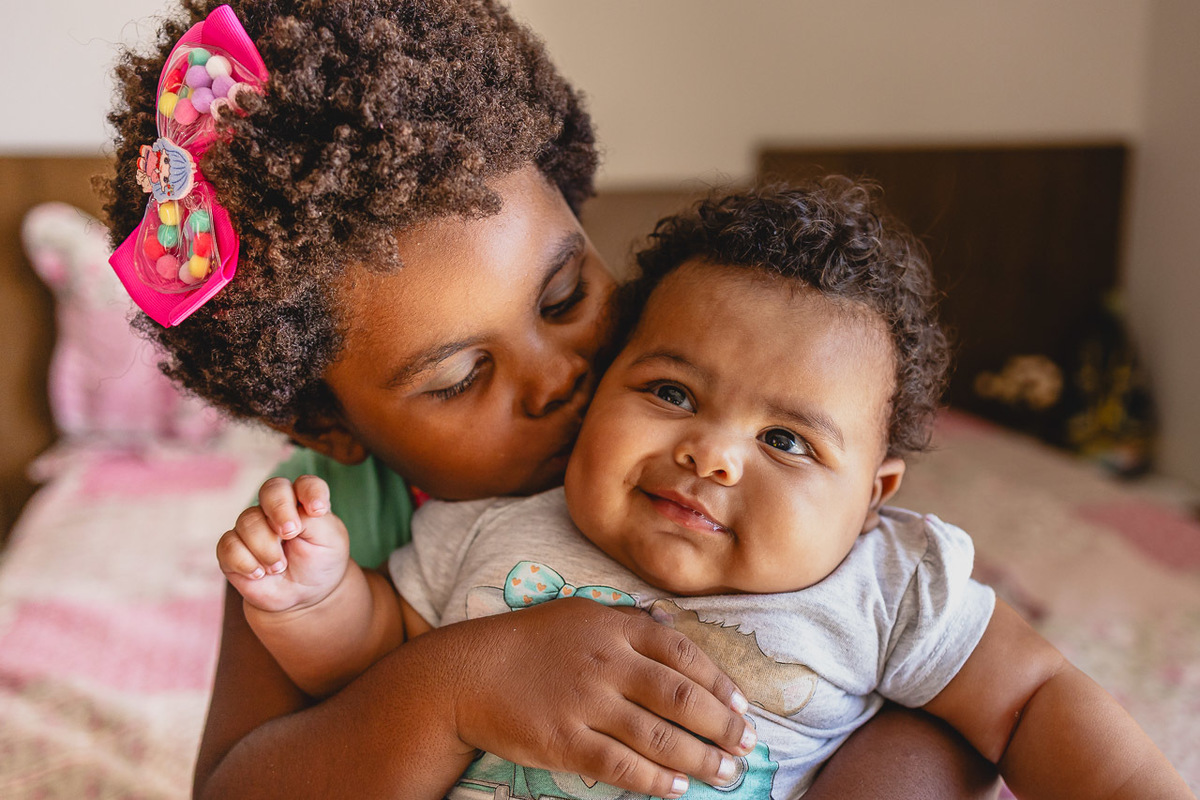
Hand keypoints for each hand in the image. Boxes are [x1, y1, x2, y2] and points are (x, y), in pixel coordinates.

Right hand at [216, 475, 348, 612]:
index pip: (305, 484)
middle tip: (290, 533)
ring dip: (266, 548)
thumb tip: (288, 516)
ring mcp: (252, 526)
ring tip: (279, 567)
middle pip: (271, 490)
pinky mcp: (233, 548)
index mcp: (304, 502)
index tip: (318, 510)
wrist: (302, 595)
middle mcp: (276, 509)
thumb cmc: (319, 562)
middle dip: (280, 510)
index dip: (310, 492)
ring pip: (248, 521)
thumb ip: (314, 520)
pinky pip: (228, 546)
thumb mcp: (330, 541)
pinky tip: (260, 574)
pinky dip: (246, 562)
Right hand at [447, 597, 756, 798]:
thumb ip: (624, 622)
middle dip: (721, 724)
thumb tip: (670, 630)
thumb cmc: (526, 642)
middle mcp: (605, 662)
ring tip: (726, 773)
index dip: (718, 682)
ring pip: (659, 736)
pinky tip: (677, 788)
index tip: (742, 705)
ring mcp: (585, 704)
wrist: (466, 674)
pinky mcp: (564, 742)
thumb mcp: (577, 614)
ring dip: (701, 758)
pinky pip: (621, 766)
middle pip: (679, 696)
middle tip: (748, 744)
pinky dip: (655, 780)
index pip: (681, 653)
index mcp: (612, 627)